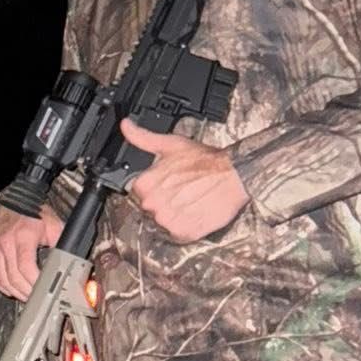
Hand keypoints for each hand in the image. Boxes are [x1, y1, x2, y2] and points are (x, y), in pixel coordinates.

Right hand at [0, 203, 60, 300]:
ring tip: (26, 296)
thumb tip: (69, 262)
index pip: (26, 267)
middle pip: (14, 278)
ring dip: (15, 292)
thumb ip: (60, 244)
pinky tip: (12, 289)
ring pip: (2, 280)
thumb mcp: (53, 225)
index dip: (35, 282)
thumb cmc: (35, 212)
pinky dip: (3, 286)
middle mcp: (6, 244)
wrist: (15, 200)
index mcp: (23, 237)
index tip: (44, 289)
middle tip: (37, 297)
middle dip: (27, 292)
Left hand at [121, 118, 248, 240]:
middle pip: (150, 209)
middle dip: (164, 201)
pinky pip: (177, 234)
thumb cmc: (205, 160)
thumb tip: (125, 126)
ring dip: (175, 215)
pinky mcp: (185, 232)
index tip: (168, 183)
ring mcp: (168, 220)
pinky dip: (185, 226)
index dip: (155, 187)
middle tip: (182, 191)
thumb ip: (143, 138)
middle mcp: (153, 205)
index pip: (140, 193)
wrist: (235, 175)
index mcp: (145, 185)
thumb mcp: (171, 144)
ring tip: (190, 200)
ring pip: (163, 222)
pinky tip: (195, 212)